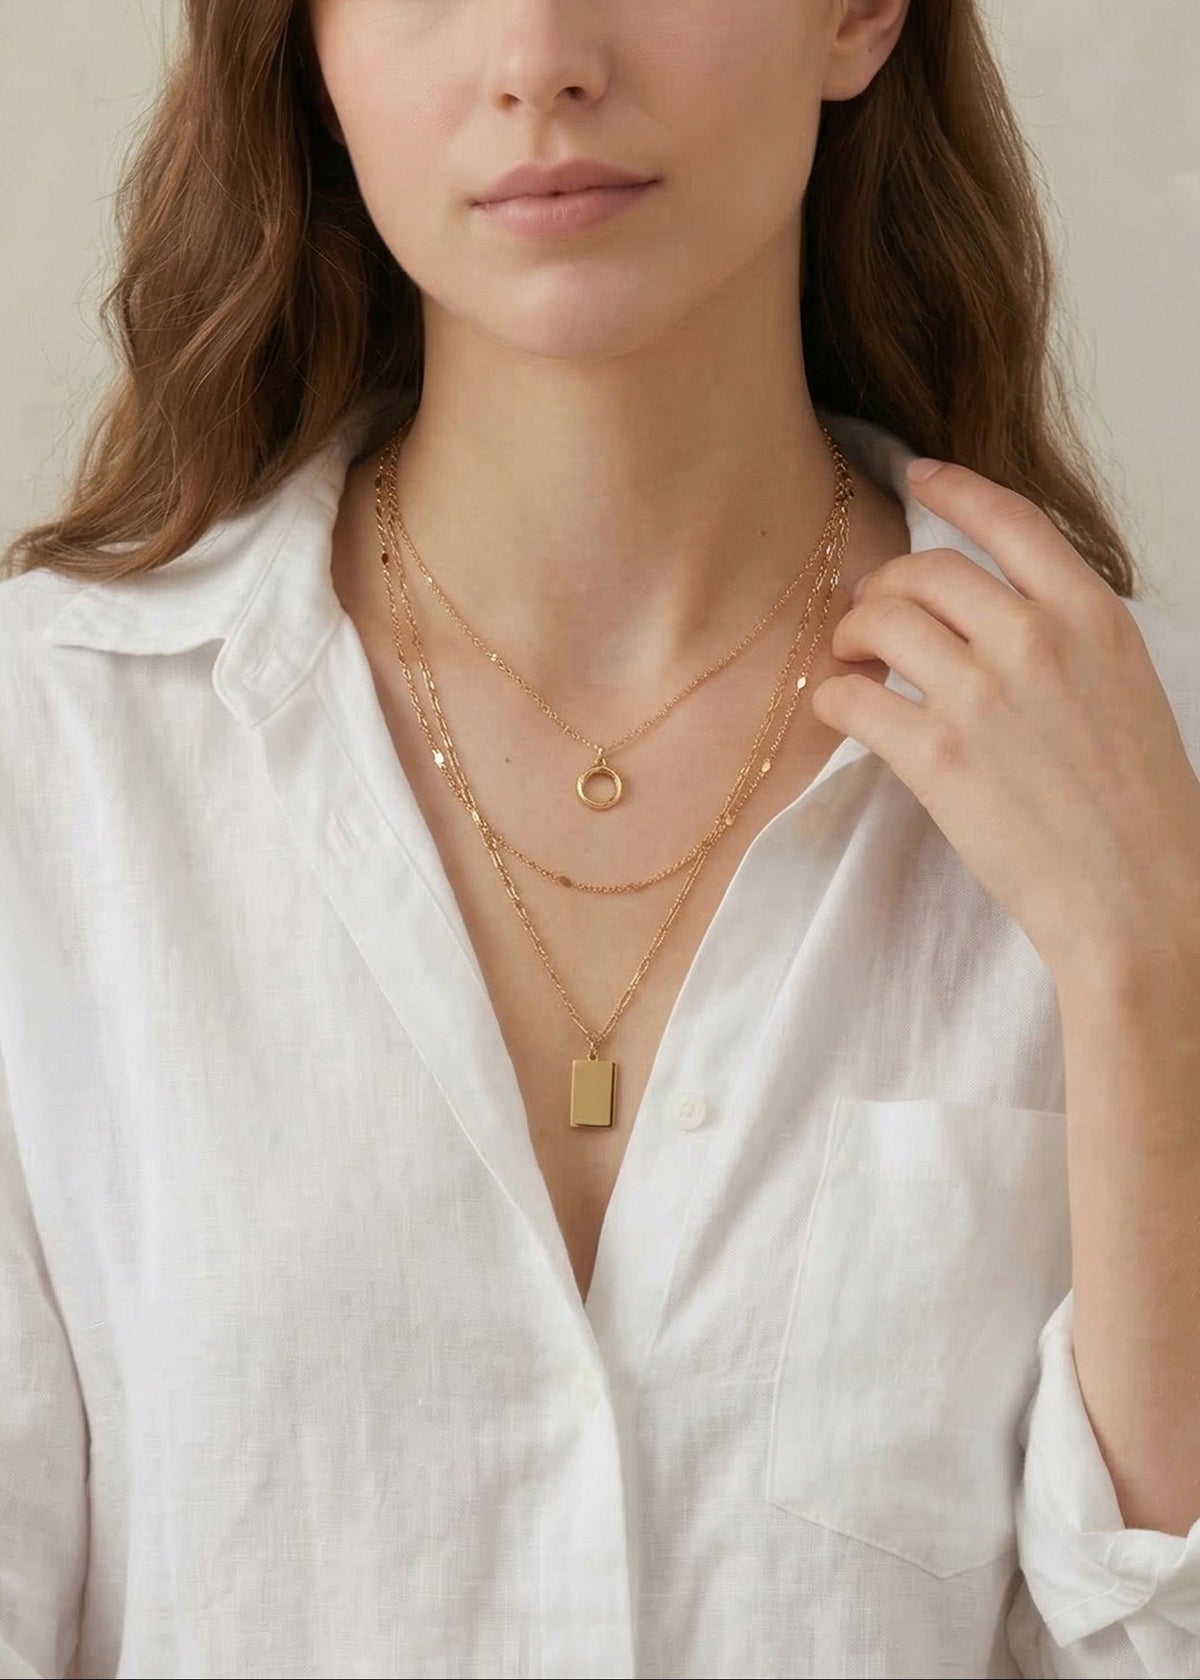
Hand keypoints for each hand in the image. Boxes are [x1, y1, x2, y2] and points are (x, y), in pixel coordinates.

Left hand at [809, 459, 1199, 976]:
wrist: (1139, 895)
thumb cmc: (1139, 805)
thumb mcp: (1125, 687)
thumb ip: (1063, 637)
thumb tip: (994, 616)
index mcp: (1091, 615)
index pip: (1010, 519)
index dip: (954, 491)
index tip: (917, 478)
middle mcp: (1033, 638)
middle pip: (925, 571)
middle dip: (884, 586)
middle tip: (868, 614)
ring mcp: (982, 694)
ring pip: (880, 622)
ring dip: (851, 636)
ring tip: (851, 663)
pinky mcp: (936, 755)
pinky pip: (852, 699)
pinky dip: (833, 698)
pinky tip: (839, 710)